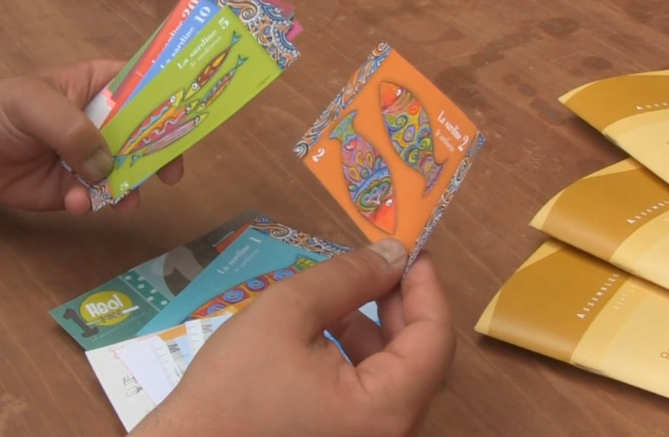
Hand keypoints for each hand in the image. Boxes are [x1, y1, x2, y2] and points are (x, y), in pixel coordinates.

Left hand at [0, 60, 183, 212]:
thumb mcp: (33, 104)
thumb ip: (72, 129)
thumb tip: (106, 164)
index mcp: (101, 87)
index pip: (147, 88)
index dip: (170, 103)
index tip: (187, 124)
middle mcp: (105, 121)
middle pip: (148, 136)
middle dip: (158, 157)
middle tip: (167, 176)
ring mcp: (93, 157)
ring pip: (128, 172)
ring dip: (127, 189)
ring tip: (121, 204)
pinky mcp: (78, 187)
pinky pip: (99, 198)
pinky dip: (93, 205)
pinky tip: (74, 205)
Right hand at [132, 240, 454, 436]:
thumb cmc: (234, 383)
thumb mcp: (288, 312)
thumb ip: (347, 278)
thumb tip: (394, 252)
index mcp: (385, 409)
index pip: (434, 339)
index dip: (426, 287)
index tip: (410, 248)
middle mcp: (389, 432)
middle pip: (418, 357)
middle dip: (398, 303)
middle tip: (376, 261)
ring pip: (393, 373)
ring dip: (374, 326)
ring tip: (341, 291)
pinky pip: (369, 392)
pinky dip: (356, 354)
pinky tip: (325, 328)